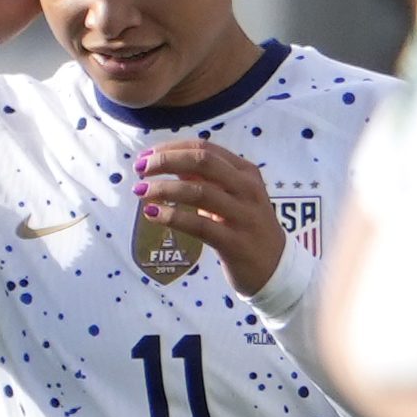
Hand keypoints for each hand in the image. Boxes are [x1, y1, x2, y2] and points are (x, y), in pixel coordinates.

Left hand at [137, 139, 284, 294]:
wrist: (275, 268)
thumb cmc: (247, 228)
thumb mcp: (232, 197)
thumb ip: (205, 179)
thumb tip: (168, 162)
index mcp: (247, 172)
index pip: (205, 148)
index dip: (172, 148)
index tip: (147, 155)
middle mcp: (248, 189)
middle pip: (203, 161)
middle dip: (166, 161)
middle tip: (141, 168)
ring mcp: (244, 216)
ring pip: (199, 191)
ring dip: (164, 188)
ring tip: (141, 191)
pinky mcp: (235, 243)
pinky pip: (199, 225)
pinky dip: (172, 216)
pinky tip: (153, 214)